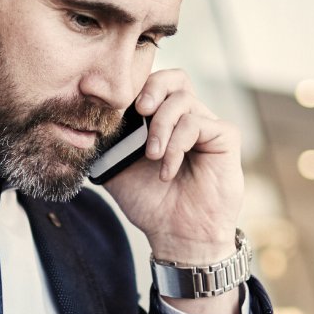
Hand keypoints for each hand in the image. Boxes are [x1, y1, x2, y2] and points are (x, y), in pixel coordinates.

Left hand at [102, 69, 242, 267]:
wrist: (176, 235)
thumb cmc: (151, 204)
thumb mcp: (116, 169)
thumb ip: (106, 143)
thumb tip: (88, 122)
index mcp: (162, 122)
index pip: (153, 85)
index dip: (137, 86)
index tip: (119, 107)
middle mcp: (186, 119)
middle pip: (175, 78)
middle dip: (153, 88)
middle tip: (140, 110)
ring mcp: (207, 127)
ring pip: (183, 99)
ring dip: (162, 127)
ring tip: (153, 157)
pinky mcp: (225, 138)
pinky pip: (198, 123)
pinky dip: (178, 144)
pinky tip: (168, 170)